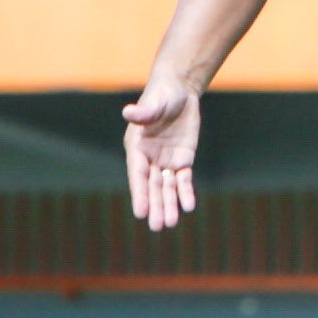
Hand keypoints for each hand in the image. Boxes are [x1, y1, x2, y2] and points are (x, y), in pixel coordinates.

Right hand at [122, 81, 202, 230]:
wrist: (179, 91)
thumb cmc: (162, 95)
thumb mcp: (154, 103)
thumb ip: (143, 112)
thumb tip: (128, 111)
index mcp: (137, 148)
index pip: (138, 175)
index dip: (139, 194)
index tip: (140, 212)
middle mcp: (149, 158)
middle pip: (152, 187)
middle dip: (155, 206)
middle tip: (157, 227)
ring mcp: (166, 161)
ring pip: (167, 187)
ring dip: (169, 204)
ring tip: (171, 223)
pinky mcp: (183, 160)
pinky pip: (184, 179)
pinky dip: (186, 192)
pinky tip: (189, 205)